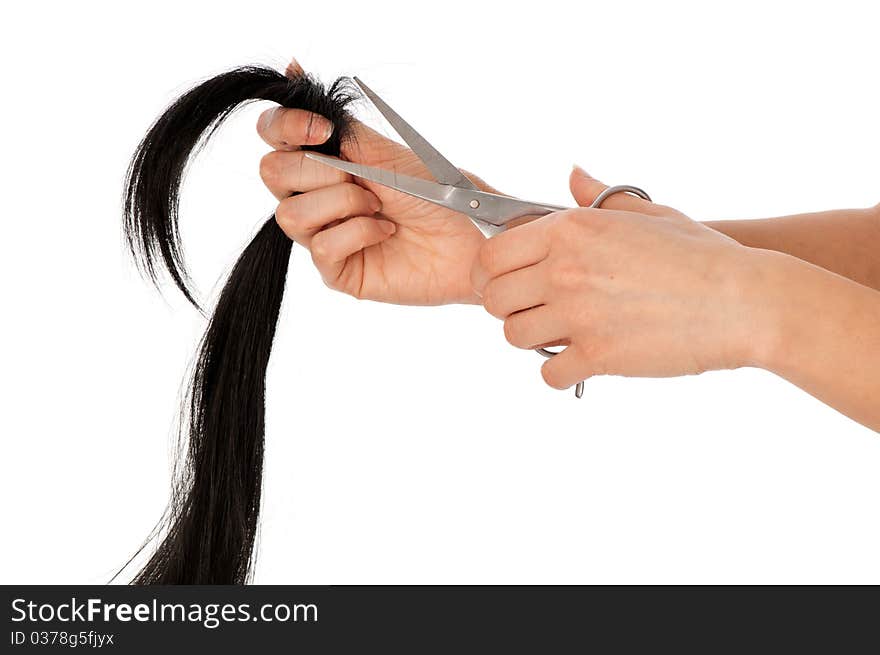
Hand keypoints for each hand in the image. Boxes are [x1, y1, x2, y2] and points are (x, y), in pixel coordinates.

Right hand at [257, 58, 487, 304]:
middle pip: (271, 173)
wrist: (471, 237)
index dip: (286, 127)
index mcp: (326, 159)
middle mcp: (317, 196)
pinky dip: (358, 233)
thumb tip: (292, 73)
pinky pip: (321, 247)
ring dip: (343, 203)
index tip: (322, 130)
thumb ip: (336, 123)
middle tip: (363, 179)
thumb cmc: (438, 194)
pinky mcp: (338, 271)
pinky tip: (385, 231)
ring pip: (290, 214)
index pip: (273, 135)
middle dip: (320, 171)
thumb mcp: (383, 150)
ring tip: (380, 207)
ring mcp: (324, 234)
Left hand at [471, 166, 765, 389]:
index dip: (490, 272)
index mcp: (572, 230)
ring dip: (530, 338)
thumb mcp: (648, 213)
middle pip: (495, 298)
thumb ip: (597, 200)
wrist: (743, 302)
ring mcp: (579, 315)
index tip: (503, 281)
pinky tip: (581, 360)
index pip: (492, 254)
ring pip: (514, 336)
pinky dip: (560, 371)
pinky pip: (549, 373)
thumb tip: (573, 175)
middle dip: (508, 306)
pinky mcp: (598, 356)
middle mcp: (566, 270)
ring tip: (558, 334)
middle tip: (533, 310)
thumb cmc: (700, 255)